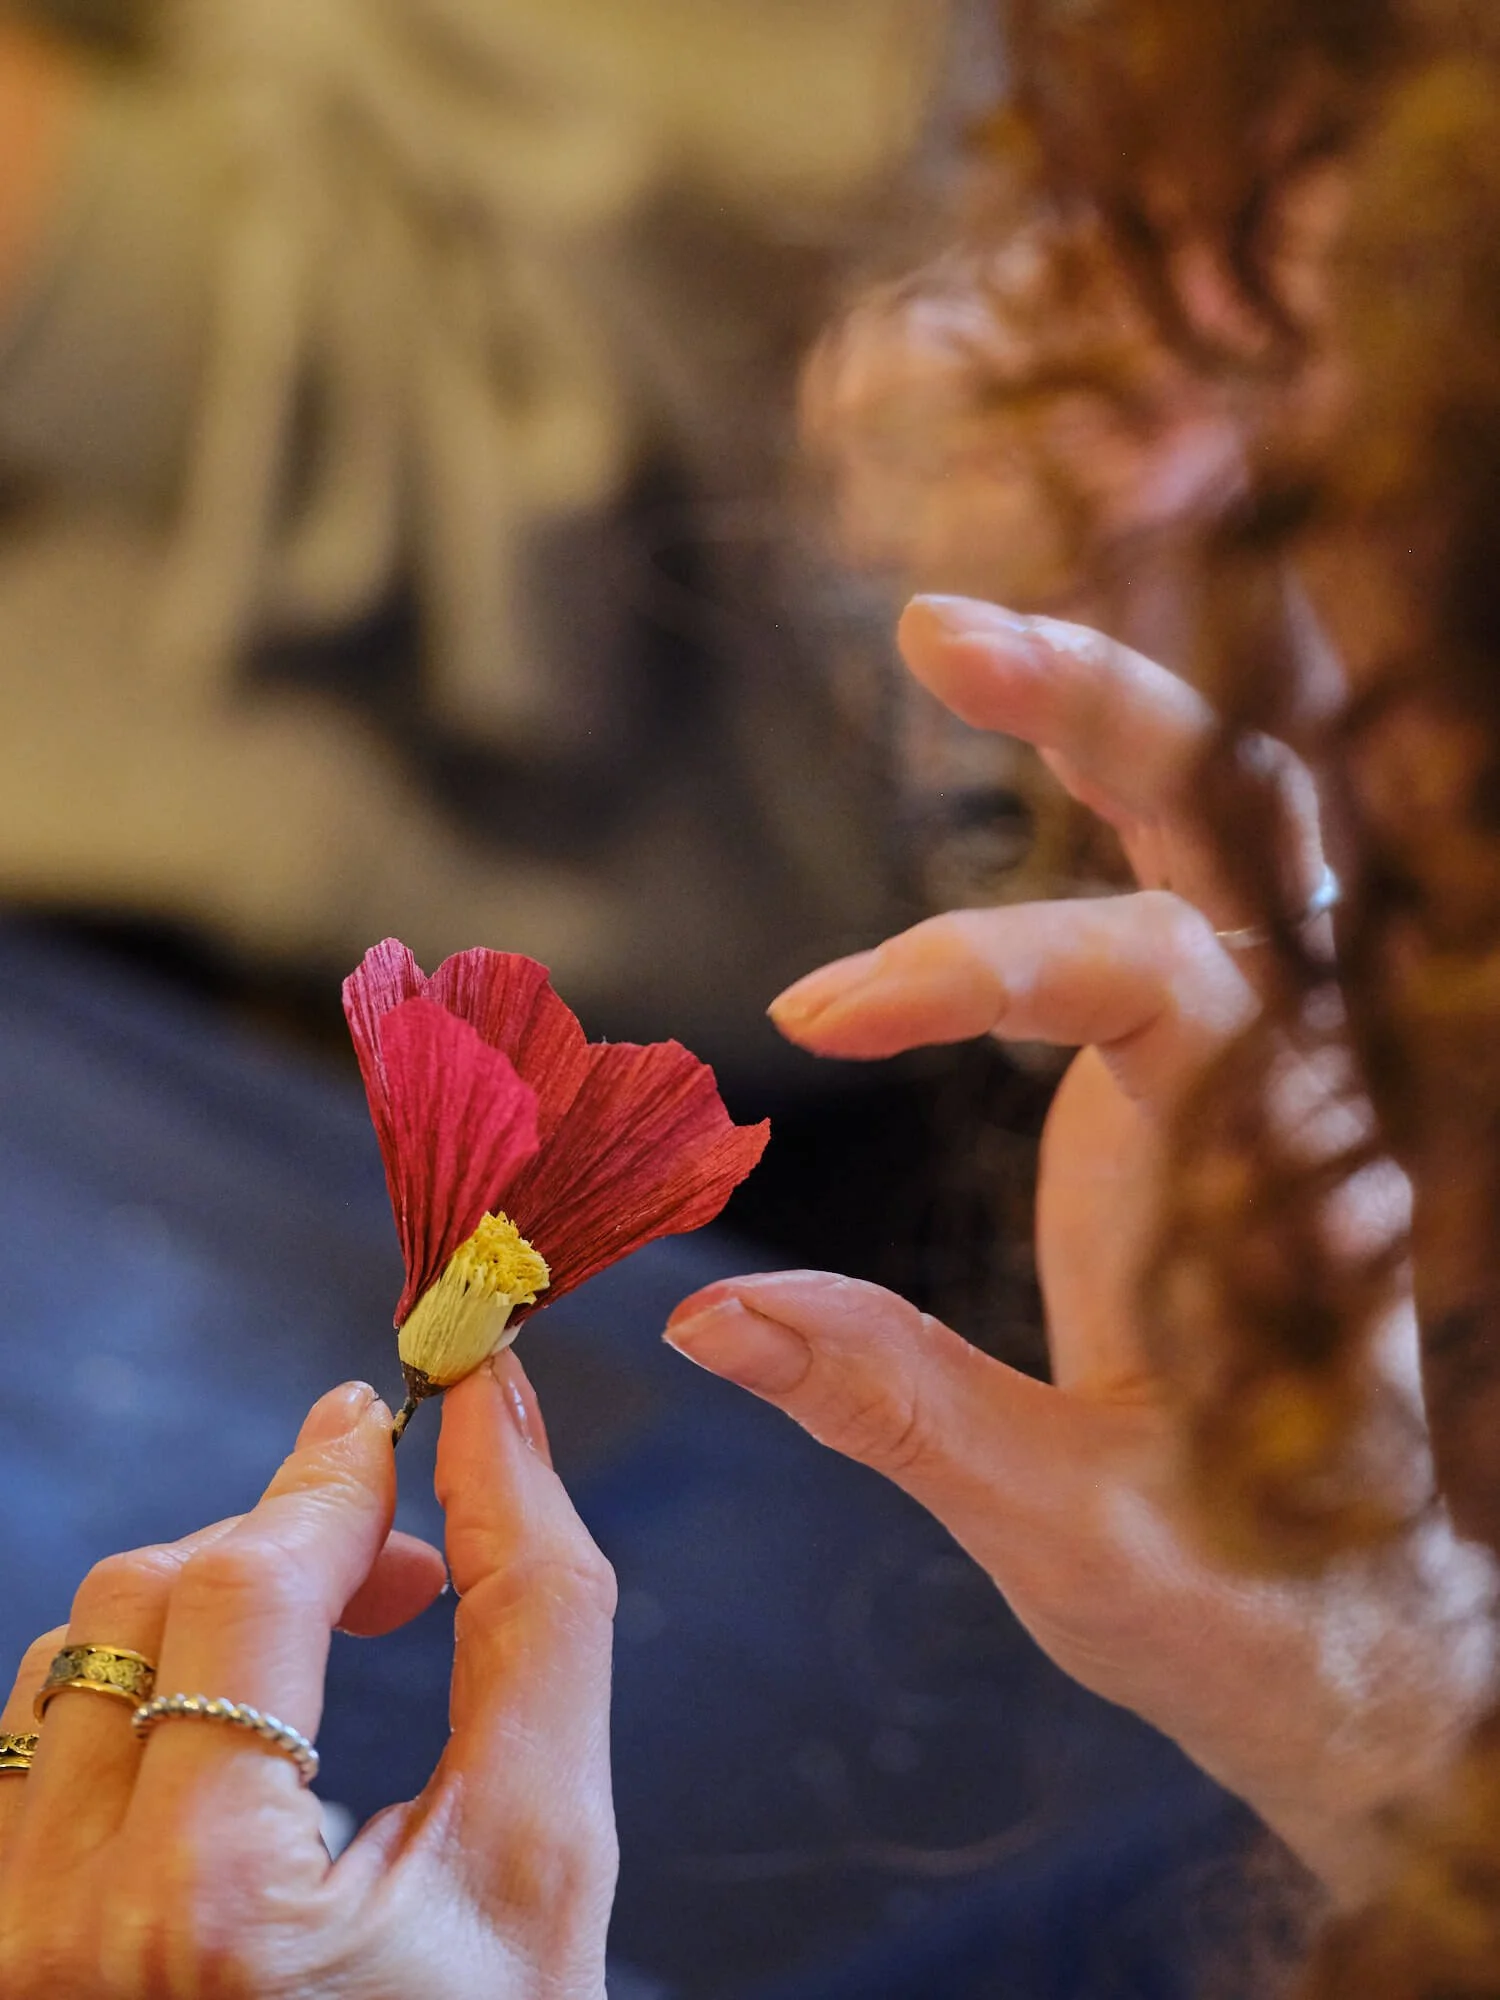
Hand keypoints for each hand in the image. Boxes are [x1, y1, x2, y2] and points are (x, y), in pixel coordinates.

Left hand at [0, 1360, 615, 1997]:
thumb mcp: (544, 1864)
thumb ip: (540, 1618)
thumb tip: (499, 1419)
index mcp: (209, 1912)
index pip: (243, 1588)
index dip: (331, 1479)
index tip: (392, 1422)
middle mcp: (55, 1938)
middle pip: (144, 1602)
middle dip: (283, 1547)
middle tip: (401, 1570)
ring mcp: (3, 1958)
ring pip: (71, 1668)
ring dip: (205, 1624)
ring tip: (322, 1663)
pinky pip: (26, 1760)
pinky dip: (134, 1710)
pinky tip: (227, 1749)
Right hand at [666, 593, 1496, 1903]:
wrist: (1337, 1625)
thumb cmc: (1227, 1591)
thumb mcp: (1061, 1532)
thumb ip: (895, 1406)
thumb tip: (704, 1313)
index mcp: (1269, 1188)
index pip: (1152, 984)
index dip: (977, 965)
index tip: (814, 1021)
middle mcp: (1287, 1097)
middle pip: (1244, 843)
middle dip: (1102, 716)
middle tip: (935, 630)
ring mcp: (1255, 1076)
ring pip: (1235, 839)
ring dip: (1116, 724)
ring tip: (957, 636)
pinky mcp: (1203, 1083)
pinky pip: (1184, 894)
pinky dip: (1117, 795)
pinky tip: (1028, 729)